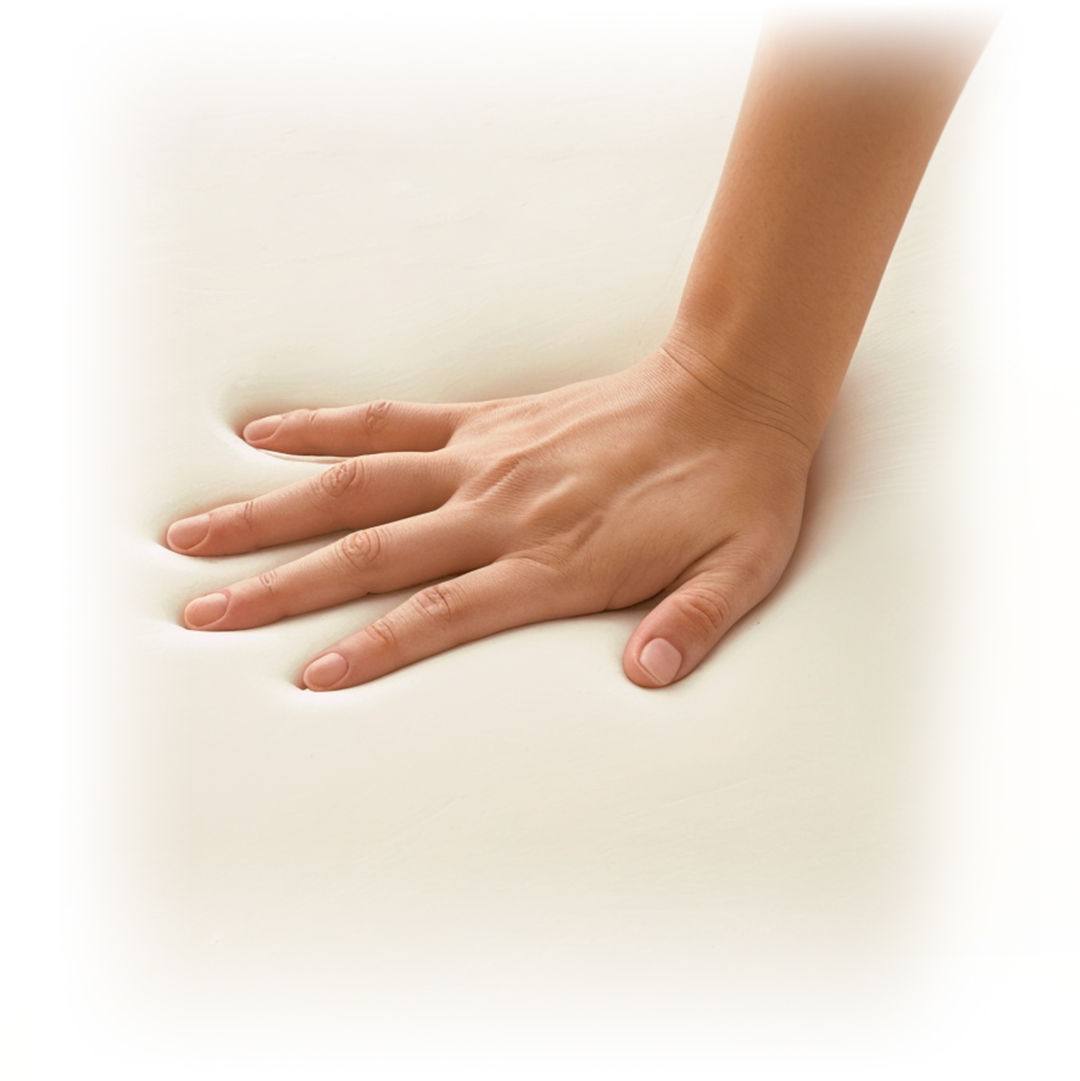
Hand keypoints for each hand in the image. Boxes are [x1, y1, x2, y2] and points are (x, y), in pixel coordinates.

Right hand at [166, 348, 814, 690]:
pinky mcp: (484, 421)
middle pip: (371, 551)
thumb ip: (691, 622)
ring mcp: (483, 458)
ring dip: (272, 510)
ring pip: (356, 485)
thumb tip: (648, 675)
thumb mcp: (738, 569)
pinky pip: (390, 421)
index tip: (307, 673)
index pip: (441, 611)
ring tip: (198, 530)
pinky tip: (265, 433)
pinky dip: (323, 428)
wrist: (733, 391)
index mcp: (554, 558)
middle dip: (281, 585)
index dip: (373, 646)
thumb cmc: (735, 488)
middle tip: (203, 607)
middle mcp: (500, 508)